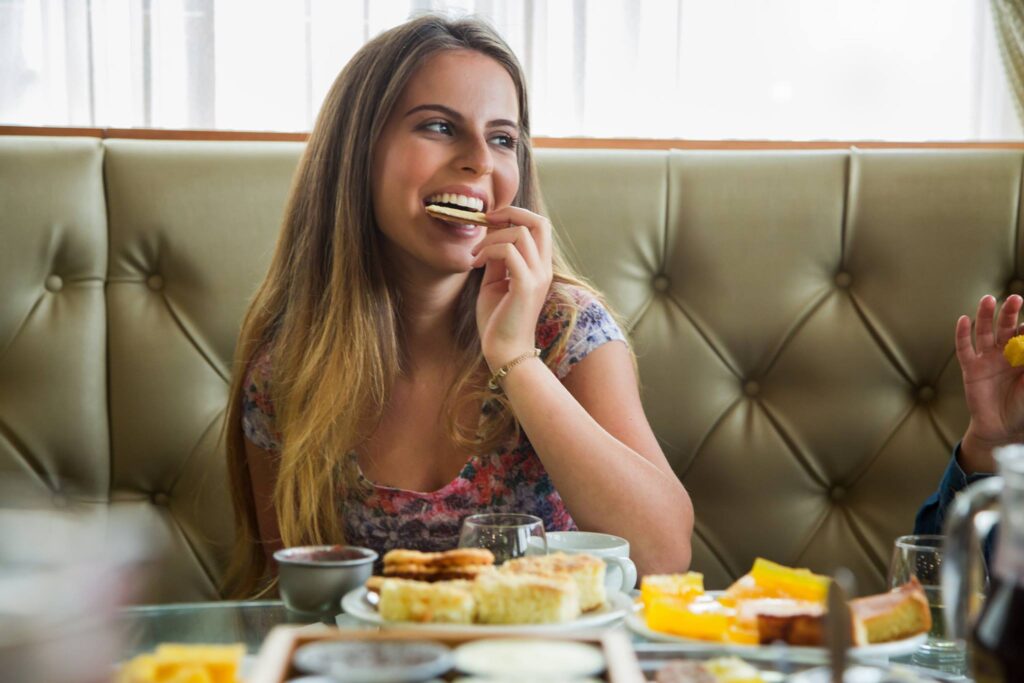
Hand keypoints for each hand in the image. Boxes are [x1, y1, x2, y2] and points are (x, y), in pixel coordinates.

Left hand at [471, 206, 552, 370]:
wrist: (506, 352)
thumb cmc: (498, 321)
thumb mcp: (496, 283)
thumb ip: (497, 260)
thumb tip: (490, 239)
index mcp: (539, 267)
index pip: (539, 226)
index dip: (515, 215)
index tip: (489, 222)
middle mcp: (543, 269)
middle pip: (539, 222)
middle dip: (510, 213)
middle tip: (486, 221)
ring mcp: (537, 277)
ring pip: (520, 233)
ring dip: (492, 238)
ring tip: (475, 255)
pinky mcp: (526, 286)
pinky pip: (509, 252)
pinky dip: (488, 251)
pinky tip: (475, 264)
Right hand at [956, 294, 1023, 471]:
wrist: (1003, 428)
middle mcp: (1005, 353)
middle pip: (1006, 327)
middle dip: (1010, 313)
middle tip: (1016, 298)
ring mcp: (987, 360)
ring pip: (985, 333)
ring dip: (986, 316)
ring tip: (988, 299)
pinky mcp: (971, 369)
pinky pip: (965, 349)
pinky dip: (963, 335)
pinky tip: (964, 320)